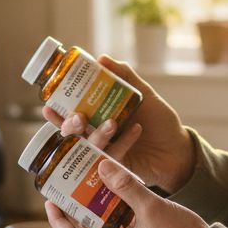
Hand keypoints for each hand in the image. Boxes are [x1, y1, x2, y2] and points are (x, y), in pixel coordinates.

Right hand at [43, 56, 194, 192]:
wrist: (178, 149)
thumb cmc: (160, 121)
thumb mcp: (144, 94)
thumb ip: (124, 76)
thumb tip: (101, 59)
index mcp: (98, 119)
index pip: (71, 115)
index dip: (57, 112)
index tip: (49, 103)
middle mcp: (98, 137)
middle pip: (73, 133)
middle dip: (71, 125)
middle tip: (79, 117)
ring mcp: (106, 154)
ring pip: (90, 146)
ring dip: (97, 135)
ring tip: (112, 123)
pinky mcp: (118, 168)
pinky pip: (114, 155)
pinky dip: (124, 141)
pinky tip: (136, 129)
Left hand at [45, 159, 207, 227]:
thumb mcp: (152, 207)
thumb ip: (126, 185)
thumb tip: (102, 165)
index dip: (57, 219)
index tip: (51, 199)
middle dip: (80, 207)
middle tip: (77, 182)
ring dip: (101, 209)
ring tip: (99, 183)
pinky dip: (118, 215)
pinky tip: (124, 195)